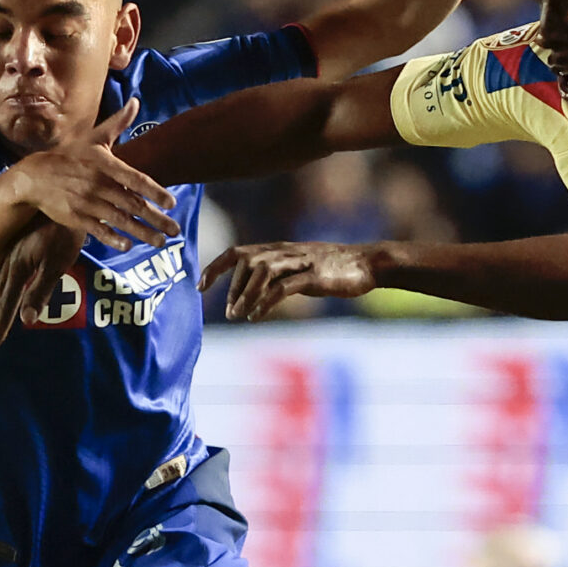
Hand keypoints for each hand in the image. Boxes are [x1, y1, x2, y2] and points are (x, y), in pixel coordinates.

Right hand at [0, 218, 84, 349]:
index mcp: (18, 269)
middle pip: (0, 295)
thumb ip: (40, 290)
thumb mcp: (57, 262)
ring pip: (0, 282)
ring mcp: (13, 251)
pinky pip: (5, 270)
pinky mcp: (19, 242)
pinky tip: (2, 285)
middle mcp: (11, 261)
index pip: (7, 304)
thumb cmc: (64, 232)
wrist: (62, 197)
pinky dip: (1, 284)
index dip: (1, 326)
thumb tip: (26, 320)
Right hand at [16, 99, 180, 251]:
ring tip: (160, 242)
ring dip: (142, 233)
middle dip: (156, 218)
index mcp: (104, 164)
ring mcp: (87, 203)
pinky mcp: (77, 218)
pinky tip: (128, 246)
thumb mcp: (93, 137)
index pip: (135, 179)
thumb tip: (135, 102)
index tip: (171, 202)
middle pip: (132, 204)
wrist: (34, 176)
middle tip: (175, 229)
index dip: (154, 191)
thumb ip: (117, 123)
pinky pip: (99, 231)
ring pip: (120, 220)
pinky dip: (113, 239)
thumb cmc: (69, 155)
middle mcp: (97, 185)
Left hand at [201, 240, 378, 320]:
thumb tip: (256, 294)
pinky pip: (283, 287)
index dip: (215, 267)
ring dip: (245, 295)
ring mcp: (299, 262)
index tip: (200, 286)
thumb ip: (278, 277)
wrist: (367, 263)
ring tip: (239, 316)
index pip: (237, 252)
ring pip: (261, 272)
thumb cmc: (333, 268)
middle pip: (246, 262)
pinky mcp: (314, 276)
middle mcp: (285, 252)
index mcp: (278, 250)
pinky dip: (265, 302)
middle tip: (229, 312)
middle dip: (231, 288)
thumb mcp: (300, 269)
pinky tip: (257, 316)